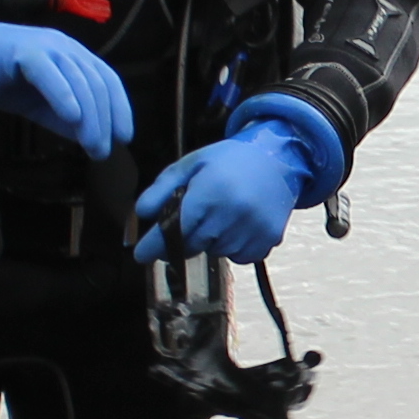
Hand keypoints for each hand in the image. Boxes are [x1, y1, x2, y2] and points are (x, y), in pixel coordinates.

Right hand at [0, 0, 132, 158]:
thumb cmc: (4, 80)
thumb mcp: (40, 104)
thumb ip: (65, 119)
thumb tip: (92, 139)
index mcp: (74, 57)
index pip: (107, 80)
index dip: (120, 108)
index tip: (125, 137)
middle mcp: (66, 48)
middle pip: (96, 83)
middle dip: (104, 120)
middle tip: (102, 151)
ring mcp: (46, 46)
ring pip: (78, 79)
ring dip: (89, 116)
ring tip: (91, 145)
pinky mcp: (23, 51)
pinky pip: (48, 71)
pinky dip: (62, 93)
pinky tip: (71, 116)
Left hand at [133, 118, 320, 261]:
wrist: (278, 160)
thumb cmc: (227, 161)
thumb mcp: (191, 164)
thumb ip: (162, 188)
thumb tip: (142, 214)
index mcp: (210, 191)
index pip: (175, 227)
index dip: (154, 245)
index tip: (140, 255)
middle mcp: (232, 213)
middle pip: (192, 245)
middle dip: (182, 238)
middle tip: (189, 221)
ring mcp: (252, 230)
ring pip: (215, 252)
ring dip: (210, 241)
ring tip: (220, 215)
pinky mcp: (268, 241)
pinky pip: (239, 258)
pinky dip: (233, 247)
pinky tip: (237, 225)